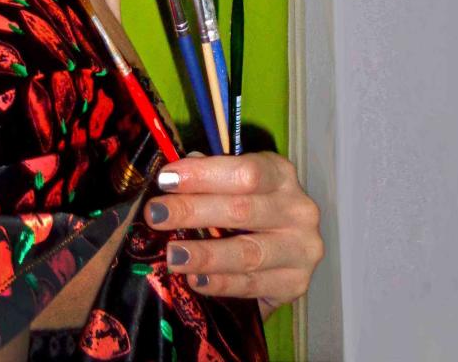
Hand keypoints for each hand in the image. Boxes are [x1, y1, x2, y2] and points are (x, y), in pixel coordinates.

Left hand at [144, 151, 322, 318]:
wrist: (285, 251)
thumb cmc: (252, 207)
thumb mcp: (234, 184)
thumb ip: (209, 176)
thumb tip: (174, 175)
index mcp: (281, 174)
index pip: (245, 171)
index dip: (204, 175)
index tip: (166, 179)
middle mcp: (299, 209)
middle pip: (242, 210)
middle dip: (193, 211)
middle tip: (156, 215)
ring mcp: (301, 248)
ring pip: (247, 253)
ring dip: (204, 255)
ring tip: (172, 255)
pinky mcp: (295, 283)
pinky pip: (252, 285)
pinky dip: (221, 284)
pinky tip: (195, 280)